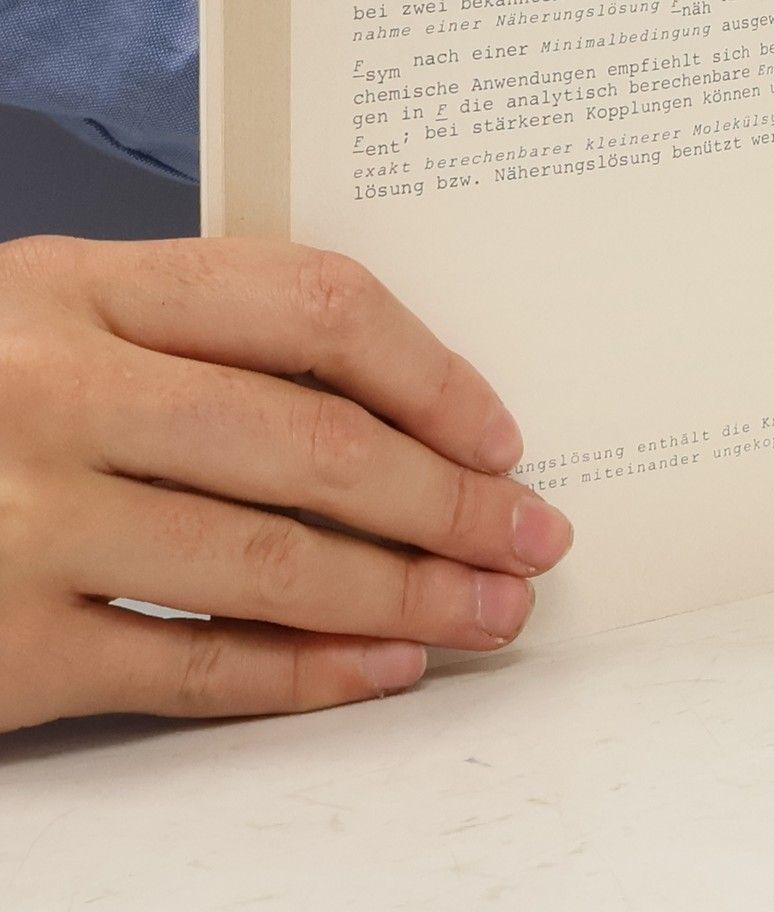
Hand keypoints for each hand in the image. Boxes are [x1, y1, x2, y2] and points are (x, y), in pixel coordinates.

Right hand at [0, 235, 571, 731]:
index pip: (311, 305)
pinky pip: (187, 666)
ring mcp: (21, 521)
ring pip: (269, 561)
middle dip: (448, 503)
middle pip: (312, 442)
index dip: (430, 372)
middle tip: (533, 539)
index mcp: (82, 287)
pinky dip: (302, 676)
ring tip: (491, 612)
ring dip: (405, 596)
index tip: (500, 434)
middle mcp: (55, 391)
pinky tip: (380, 671)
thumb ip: (194, 336)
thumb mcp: (52, 318)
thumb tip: (401, 404)